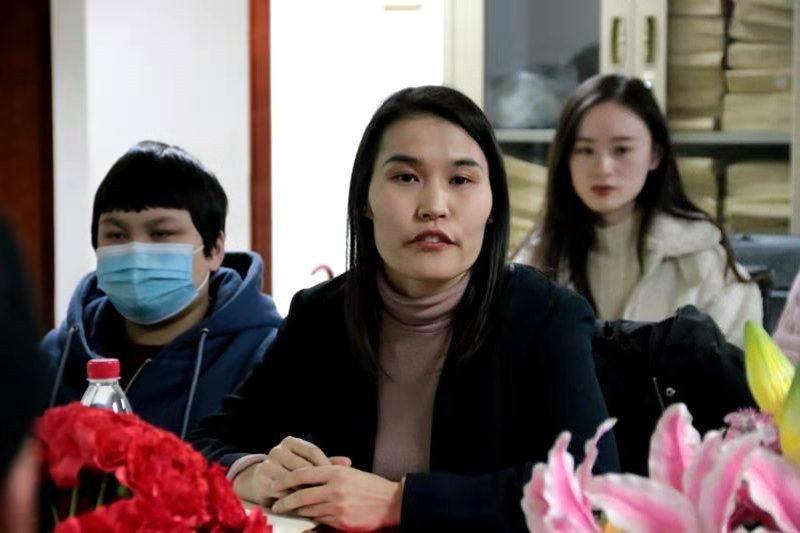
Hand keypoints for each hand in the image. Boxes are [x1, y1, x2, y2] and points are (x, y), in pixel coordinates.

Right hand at [233, 436, 350, 505]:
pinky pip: (284, 492)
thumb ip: (327, 462)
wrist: (260, 481)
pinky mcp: (263, 481)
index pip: (312, 451)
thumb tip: (348, 462)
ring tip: (319, 498)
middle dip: (317, 480)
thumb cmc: (290, 470)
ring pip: (294, 480)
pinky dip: (295, 499)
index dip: (325, 465)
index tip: (336, 477)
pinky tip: (304, 504)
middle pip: (304, 466)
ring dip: (306, 491)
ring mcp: (268, 464)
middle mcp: (278, 450)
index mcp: (290, 442)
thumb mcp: (307, 463)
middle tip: (329, 491)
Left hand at [271, 465, 402, 530]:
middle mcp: (334, 489)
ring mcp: (337, 506)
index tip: (275, 483)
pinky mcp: (341, 522)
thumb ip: (330, 473)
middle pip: (301, 495)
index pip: (303, 474)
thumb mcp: (350, 472)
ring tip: (288, 512)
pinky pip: (320, 521)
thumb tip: (308, 476)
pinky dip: (312, 520)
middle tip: (276, 504)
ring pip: (308, 510)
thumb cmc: (371, 486)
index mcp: (336, 472)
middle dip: (285, 501)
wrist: (391, 503)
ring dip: (297, 512)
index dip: (286, 479)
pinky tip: (306, 519)